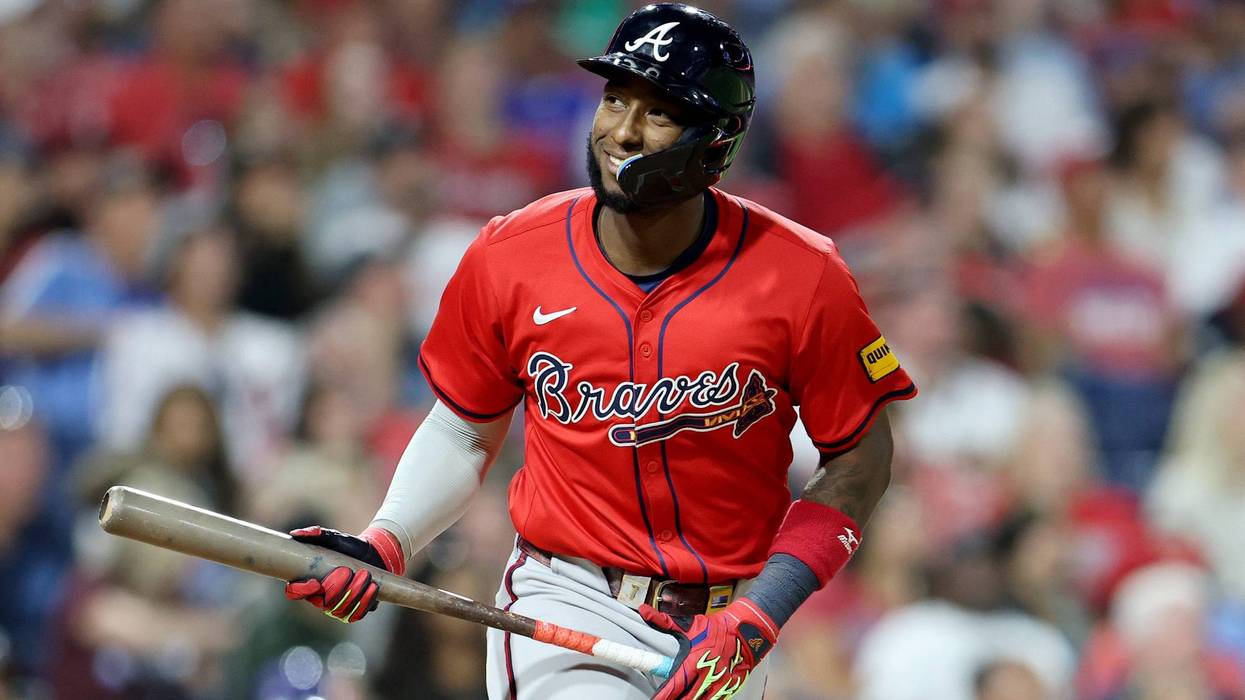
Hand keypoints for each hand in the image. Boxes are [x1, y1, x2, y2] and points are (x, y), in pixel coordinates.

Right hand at [283, 526, 403, 622]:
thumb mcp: (334, 537)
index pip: (294, 592)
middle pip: (322, 604)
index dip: (301, 591)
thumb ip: (317, 534)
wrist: (374, 554)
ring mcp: (337, 608)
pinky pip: (357, 615)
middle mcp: (320, 598)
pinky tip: (372, 587)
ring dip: (354, 592)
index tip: (316, 582)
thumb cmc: (348, 547)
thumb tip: (296, 534)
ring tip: (365, 574)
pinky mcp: (355, 611)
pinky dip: (365, 601)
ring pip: (340, 610)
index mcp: (309, 581)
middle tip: (347, 571)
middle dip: (336, 588)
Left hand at [640, 598, 777, 699]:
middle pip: (688, 697)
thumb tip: (643, 611)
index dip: (664, 695)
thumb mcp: (690, 624)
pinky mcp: (730, 687)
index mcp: (695, 660)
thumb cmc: (717, 628)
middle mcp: (707, 674)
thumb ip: (664, 621)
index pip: (676, 683)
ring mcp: (720, 682)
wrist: (747, 631)